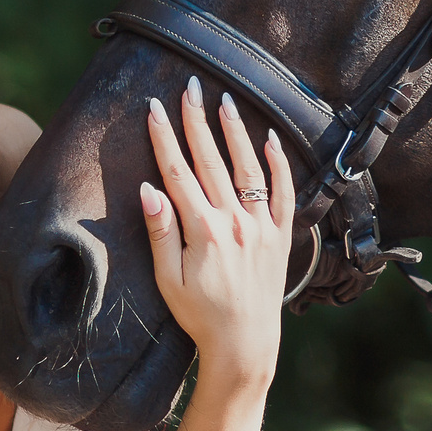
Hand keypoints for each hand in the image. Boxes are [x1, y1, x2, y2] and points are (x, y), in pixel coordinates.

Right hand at [140, 77, 292, 381]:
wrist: (245, 343)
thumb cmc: (200, 315)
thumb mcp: (168, 279)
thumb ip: (161, 232)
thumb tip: (149, 190)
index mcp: (202, 231)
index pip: (178, 172)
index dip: (164, 137)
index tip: (153, 107)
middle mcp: (234, 222)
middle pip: (211, 161)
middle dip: (197, 121)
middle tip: (189, 87)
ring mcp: (261, 227)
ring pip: (247, 168)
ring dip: (235, 132)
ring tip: (224, 101)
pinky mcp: (280, 236)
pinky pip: (282, 193)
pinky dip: (278, 164)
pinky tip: (270, 138)